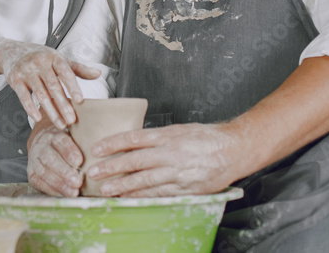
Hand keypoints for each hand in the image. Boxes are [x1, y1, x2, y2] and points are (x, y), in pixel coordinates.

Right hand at [0, 39, 100, 128]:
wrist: (11, 51)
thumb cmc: (40, 57)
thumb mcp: (59, 59)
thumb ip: (78, 69)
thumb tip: (98, 73)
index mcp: (53, 57)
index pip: (65, 72)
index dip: (73, 87)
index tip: (80, 101)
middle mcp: (39, 62)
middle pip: (53, 86)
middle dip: (63, 105)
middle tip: (72, 120)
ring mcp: (26, 71)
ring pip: (40, 94)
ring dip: (51, 111)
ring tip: (60, 124)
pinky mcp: (15, 79)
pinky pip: (23, 96)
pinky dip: (30, 108)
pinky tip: (38, 118)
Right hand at [27, 123, 83, 196]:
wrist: (44, 145)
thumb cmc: (66, 144)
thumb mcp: (74, 137)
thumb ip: (85, 142)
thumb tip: (104, 151)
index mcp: (53, 134)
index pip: (60, 141)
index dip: (69, 151)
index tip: (79, 161)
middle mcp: (41, 146)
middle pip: (50, 158)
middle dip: (64, 171)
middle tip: (78, 182)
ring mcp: (34, 160)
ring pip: (44, 172)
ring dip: (60, 184)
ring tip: (74, 192)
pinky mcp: (32, 174)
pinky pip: (40, 183)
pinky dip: (53, 190)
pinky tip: (65, 195)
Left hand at [87, 122, 244, 197]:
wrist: (234, 149)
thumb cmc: (206, 138)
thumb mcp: (179, 129)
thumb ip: (157, 137)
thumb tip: (133, 142)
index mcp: (167, 135)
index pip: (133, 138)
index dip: (113, 144)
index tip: (97, 148)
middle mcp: (170, 153)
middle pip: (135, 161)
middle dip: (112, 167)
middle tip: (94, 172)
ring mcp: (178, 173)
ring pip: (145, 180)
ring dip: (124, 186)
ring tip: (107, 189)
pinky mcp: (186, 188)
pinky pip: (160, 193)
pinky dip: (143, 197)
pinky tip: (130, 199)